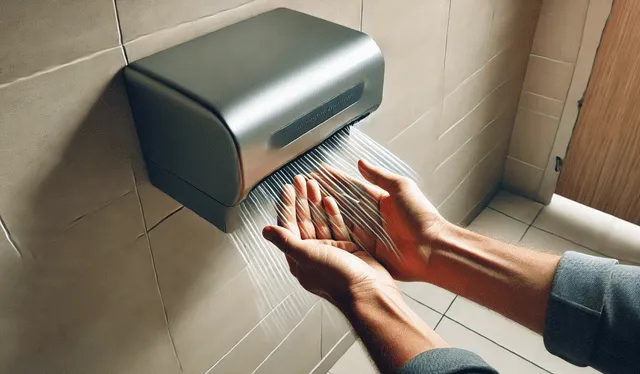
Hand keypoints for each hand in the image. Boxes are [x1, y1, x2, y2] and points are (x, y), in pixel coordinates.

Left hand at [262, 175, 399, 309]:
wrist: (369, 292)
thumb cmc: (338, 279)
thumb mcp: (306, 256)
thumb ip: (286, 241)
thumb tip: (265, 231)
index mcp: (299, 259)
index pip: (288, 227)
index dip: (286, 206)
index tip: (287, 188)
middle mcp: (314, 254)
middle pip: (304, 221)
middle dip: (300, 200)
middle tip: (299, 179)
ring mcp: (332, 252)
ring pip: (321, 222)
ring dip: (316, 202)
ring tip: (314, 183)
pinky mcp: (349, 250)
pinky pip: (338, 227)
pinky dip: (333, 213)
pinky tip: (329, 199)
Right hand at [315, 160, 446, 281]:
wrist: (431, 250)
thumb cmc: (420, 217)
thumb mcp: (401, 188)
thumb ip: (379, 176)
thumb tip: (361, 162)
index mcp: (378, 200)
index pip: (350, 187)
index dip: (333, 180)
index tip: (316, 172)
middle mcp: (369, 217)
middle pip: (340, 204)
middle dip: (321, 194)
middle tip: (301, 186)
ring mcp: (366, 235)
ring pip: (337, 221)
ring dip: (321, 212)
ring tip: (302, 201)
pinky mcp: (364, 252)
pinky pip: (343, 241)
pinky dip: (328, 233)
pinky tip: (312, 226)